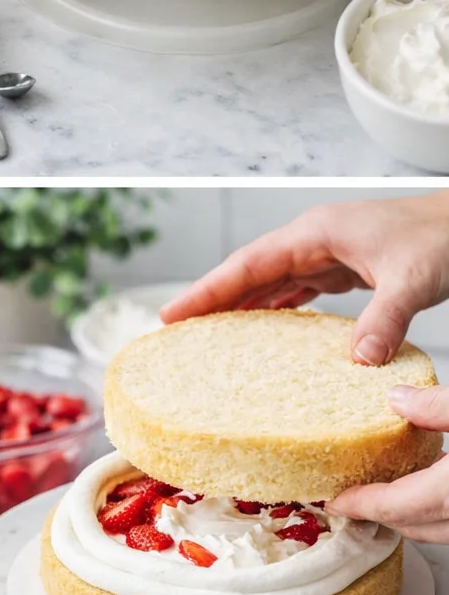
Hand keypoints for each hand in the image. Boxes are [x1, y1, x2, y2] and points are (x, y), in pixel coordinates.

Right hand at [161, 192, 448, 366]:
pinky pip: (298, 290)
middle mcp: (314, 240)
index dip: (207, 290)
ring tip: (209, 339)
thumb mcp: (413, 279)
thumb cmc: (444, 236)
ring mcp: (328, 253)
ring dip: (241, 307)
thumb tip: (358, 362)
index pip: (247, 264)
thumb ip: (383, 318)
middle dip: (212, 300)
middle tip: (175, 334)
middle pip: (249, 273)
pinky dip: (277, 310)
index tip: (172, 314)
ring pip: (271, 282)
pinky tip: (266, 332)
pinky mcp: (346, 269)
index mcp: (315, 233)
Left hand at [330, 382, 448, 538]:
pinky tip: (430, 477)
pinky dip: (434, 505)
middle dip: (378, 513)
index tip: (334, 500)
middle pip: (412, 525)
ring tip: (383, 485)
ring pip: (435, 527)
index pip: (393, 507)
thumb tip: (398, 398)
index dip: (359, 504)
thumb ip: (438, 405)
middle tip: (349, 496)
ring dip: (409, 511)